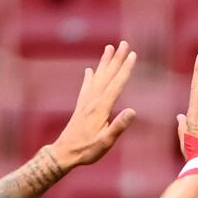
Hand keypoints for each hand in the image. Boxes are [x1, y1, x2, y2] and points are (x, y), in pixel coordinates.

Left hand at [50, 41, 136, 168]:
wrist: (64, 153)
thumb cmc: (87, 150)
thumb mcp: (106, 142)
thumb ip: (118, 126)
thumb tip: (133, 111)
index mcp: (101, 109)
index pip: (117, 84)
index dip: (125, 69)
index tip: (132, 54)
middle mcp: (93, 102)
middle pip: (107, 76)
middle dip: (117, 59)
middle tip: (124, 43)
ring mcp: (85, 103)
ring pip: (97, 78)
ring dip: (104, 63)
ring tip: (109, 48)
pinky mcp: (81, 107)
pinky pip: (86, 88)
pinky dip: (89, 78)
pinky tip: (89, 71)